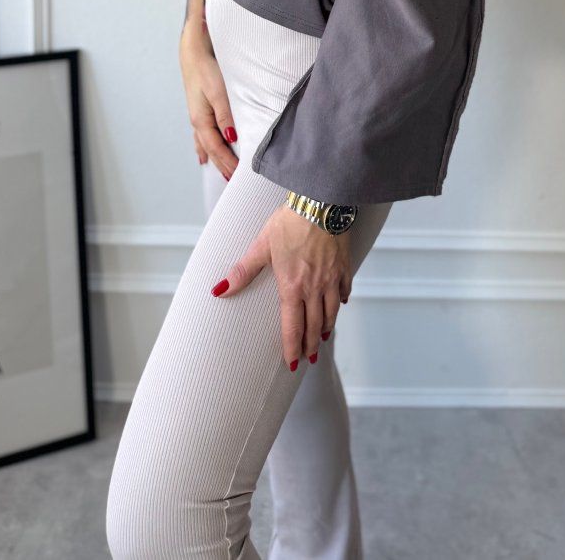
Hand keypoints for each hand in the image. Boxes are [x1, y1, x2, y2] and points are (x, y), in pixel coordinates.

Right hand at [179, 23, 238, 181]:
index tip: (238, 175)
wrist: (193, 51)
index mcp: (201, 120)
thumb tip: (232, 138)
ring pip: (206, 143)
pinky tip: (203, 153)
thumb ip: (225, 116)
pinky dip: (205, 146)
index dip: (227, 162)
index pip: (216, 148)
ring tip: (220, 171)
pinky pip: (202, 135)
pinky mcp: (199, 109)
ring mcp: (197, 116)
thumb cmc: (206, 69)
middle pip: (211, 149)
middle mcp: (197, 121)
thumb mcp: (219, 92)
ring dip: (214, 158)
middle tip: (232, 180)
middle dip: (221, 164)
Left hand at [210, 205, 352, 369]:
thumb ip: (243, 271)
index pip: (292, 327)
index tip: (292, 363)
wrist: (321, 202)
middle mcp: (314, 288)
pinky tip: (339, 305)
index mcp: (292, 287)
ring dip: (326, 328)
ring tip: (322, 337)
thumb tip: (219, 290)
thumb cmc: (290, 222)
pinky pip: (345, 290)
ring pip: (331, 312)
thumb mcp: (262, 245)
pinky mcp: (344, 266)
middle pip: (313, 325)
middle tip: (309, 358)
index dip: (292, 348)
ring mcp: (332, 278)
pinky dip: (341, 302)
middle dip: (310, 345)